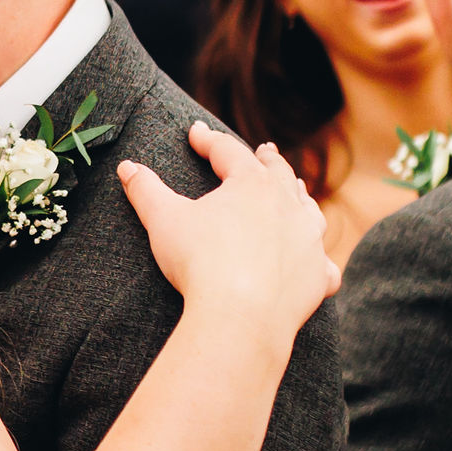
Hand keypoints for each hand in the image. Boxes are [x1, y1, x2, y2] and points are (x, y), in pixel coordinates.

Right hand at [118, 121, 340, 335]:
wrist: (240, 317)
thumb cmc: (200, 263)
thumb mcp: (163, 221)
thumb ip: (145, 190)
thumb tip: (127, 167)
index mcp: (252, 184)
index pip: (228, 152)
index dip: (209, 141)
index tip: (196, 133)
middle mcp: (288, 206)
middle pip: (279, 174)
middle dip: (268, 160)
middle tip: (265, 150)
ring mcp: (308, 241)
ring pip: (309, 211)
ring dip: (301, 199)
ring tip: (297, 190)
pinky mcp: (316, 276)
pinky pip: (324, 266)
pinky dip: (318, 263)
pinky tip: (315, 263)